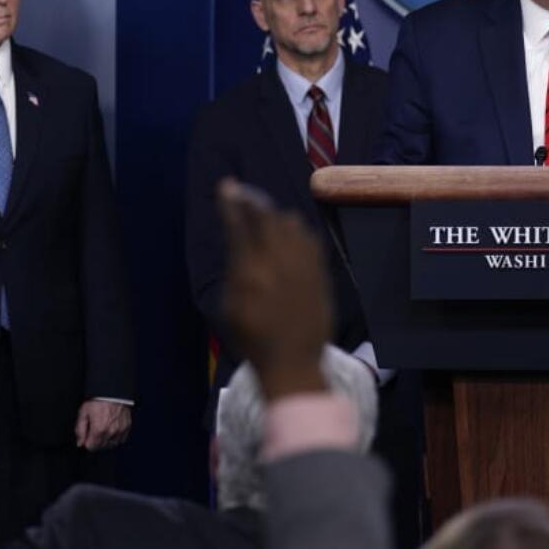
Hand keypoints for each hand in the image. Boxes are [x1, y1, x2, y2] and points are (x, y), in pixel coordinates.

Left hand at [74, 400, 131, 450]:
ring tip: (103, 432)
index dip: (87, 442)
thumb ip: (80, 430)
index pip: (91, 447)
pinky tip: (111, 431)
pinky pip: (121, 440)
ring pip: (112, 445)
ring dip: (106, 442)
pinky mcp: (127, 427)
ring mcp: (120, 430)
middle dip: (96, 442)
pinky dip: (116, 438)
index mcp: (99, 430)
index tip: (87, 436)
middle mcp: (110, 432)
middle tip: (94, 432)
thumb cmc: (98, 400)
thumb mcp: (83, 413)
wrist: (112, 391)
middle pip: (101, 447)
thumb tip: (80, 443)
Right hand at [217, 178, 330, 400]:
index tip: (227, 186)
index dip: (233, 202)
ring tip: (267, 218)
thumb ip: (234, 271)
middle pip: (266, 217)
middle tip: (245, 194)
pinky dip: (297, 232)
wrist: (294, 362)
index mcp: (249, 273)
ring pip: (291, 224)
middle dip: (253, 201)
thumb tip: (238, 243)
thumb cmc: (254, 340)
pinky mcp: (320, 272)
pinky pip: (310, 239)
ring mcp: (303, 266)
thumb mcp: (231, 308)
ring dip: (276, 215)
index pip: (240, 226)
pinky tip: (290, 236)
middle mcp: (278, 263)